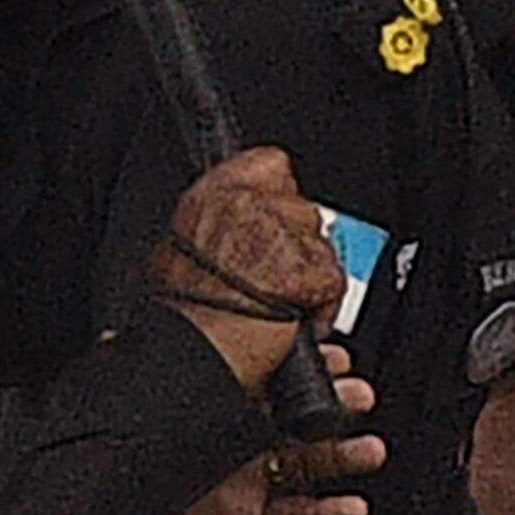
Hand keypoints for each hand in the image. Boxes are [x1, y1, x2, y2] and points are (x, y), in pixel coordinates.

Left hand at [130, 347, 384, 514]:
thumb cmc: (110, 470)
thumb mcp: (127, 414)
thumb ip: (132, 375)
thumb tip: (117, 337)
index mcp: (211, 410)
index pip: (267, 382)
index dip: (304, 369)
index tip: (334, 356)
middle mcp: (234, 443)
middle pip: (298, 420)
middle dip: (335, 406)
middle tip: (361, 396)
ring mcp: (244, 482)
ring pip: (306, 466)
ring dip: (342, 457)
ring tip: (369, 450)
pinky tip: (350, 505)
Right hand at [149, 147, 345, 393]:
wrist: (194, 351)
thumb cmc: (183, 315)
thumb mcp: (179, 257)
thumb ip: (219, 229)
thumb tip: (243, 225)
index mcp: (212, 198)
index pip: (270, 164)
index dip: (280, 193)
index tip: (278, 213)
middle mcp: (249, 207)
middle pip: (305, 210)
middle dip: (298, 247)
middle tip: (274, 280)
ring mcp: (284, 236)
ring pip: (323, 249)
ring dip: (310, 281)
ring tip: (277, 308)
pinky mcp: (313, 269)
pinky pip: (334, 286)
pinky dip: (321, 310)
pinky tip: (292, 324)